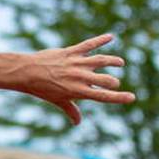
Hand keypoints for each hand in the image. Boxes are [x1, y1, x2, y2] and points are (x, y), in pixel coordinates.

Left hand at [18, 33, 134, 123]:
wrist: (26, 72)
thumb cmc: (42, 89)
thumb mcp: (57, 101)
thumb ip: (71, 110)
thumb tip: (77, 122)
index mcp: (78, 91)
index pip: (104, 96)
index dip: (119, 97)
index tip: (132, 97)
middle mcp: (80, 77)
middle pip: (106, 79)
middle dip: (114, 82)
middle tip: (114, 82)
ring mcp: (76, 63)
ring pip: (102, 60)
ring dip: (113, 61)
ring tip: (120, 63)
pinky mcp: (71, 52)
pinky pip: (89, 45)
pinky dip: (100, 40)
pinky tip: (110, 36)